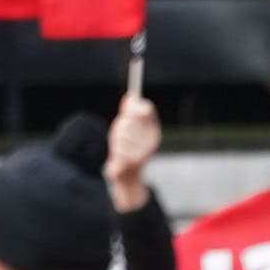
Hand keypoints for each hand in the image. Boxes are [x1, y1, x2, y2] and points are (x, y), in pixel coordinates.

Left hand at [105, 91, 160, 209]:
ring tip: (120, 147)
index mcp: (153, 129)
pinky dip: (116, 151)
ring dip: (117, 139)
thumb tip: (131, 96)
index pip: (146, 109)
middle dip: (121, 125)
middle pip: (130, 120)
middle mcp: (152, 138)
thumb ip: (129, 111)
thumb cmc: (127, 147)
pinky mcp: (137, 160)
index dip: (135, 106)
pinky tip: (120, 156)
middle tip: (120, 133)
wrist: (129, 174)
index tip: (127, 108)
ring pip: (123, 133)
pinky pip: (120, 147)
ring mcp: (145, 150)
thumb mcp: (128, 127)